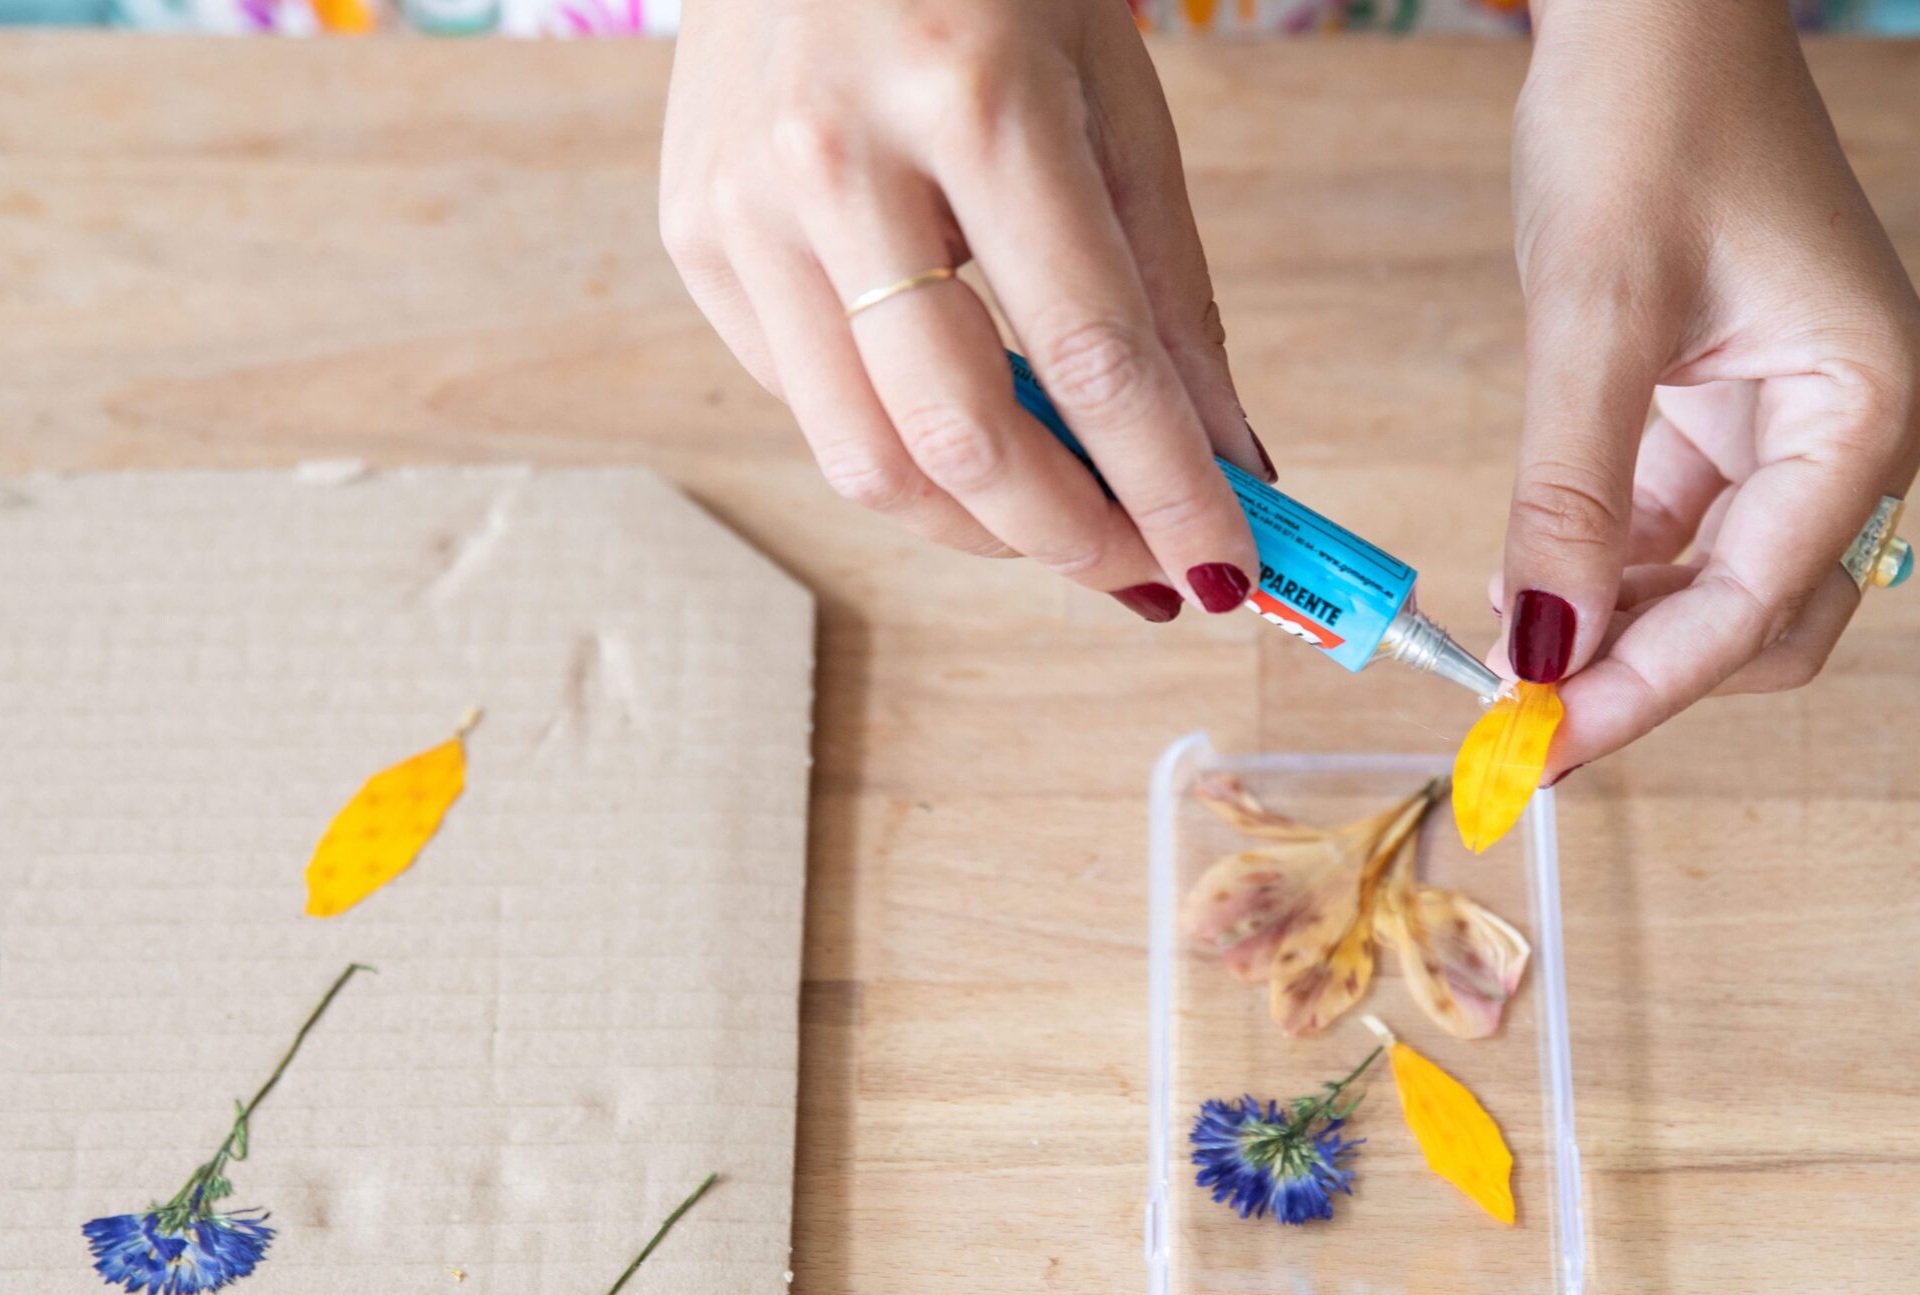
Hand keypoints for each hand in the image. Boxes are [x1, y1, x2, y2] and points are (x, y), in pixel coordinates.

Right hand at [659, 0, 1268, 622]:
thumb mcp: (1115, 96)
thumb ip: (1170, 292)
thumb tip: (1228, 462)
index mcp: (975, 97)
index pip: (1089, 355)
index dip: (1167, 490)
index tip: (1223, 571)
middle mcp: (836, 155)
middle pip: (958, 440)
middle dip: (1071, 541)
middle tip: (1145, 573)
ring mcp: (741, 201)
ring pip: (865, 460)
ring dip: (984, 530)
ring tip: (1063, 523)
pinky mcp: (692, 233)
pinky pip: (807, 403)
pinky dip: (902, 449)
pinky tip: (962, 422)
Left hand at [1495, 0, 1919, 773]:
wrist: (1654, 5)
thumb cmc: (1645, 119)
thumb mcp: (1593, 320)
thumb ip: (1572, 499)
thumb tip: (1544, 653)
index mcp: (1867, 405)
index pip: (1756, 603)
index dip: (1644, 690)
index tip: (1540, 748)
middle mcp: (1858, 426)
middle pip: (1766, 622)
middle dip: (1649, 675)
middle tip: (1523, 720)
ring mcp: (1803, 421)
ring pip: (1724, 588)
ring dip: (1627, 632)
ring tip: (1515, 651)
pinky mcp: (1740, 407)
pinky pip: (1687, 530)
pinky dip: (1616, 570)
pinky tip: (1539, 581)